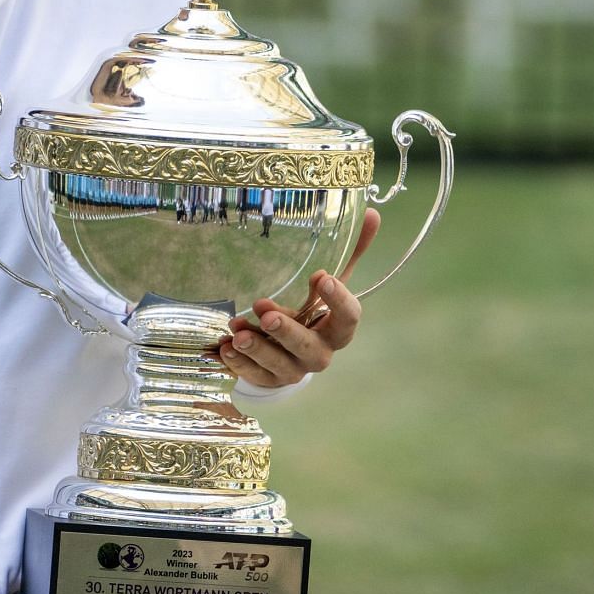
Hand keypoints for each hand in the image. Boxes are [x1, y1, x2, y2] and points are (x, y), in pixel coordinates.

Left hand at [212, 207, 380, 388]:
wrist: (292, 351)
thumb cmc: (313, 309)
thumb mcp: (328, 282)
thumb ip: (349, 251)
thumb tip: (369, 212)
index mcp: (338, 328)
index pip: (349, 317)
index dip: (338, 300)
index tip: (321, 276)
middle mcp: (320, 352)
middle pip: (310, 347)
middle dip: (288, 332)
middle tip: (267, 313)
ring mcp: (295, 370)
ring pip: (279, 365)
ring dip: (257, 348)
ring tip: (237, 331)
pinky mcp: (270, 380)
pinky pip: (256, 377)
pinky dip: (240, 364)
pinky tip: (224, 347)